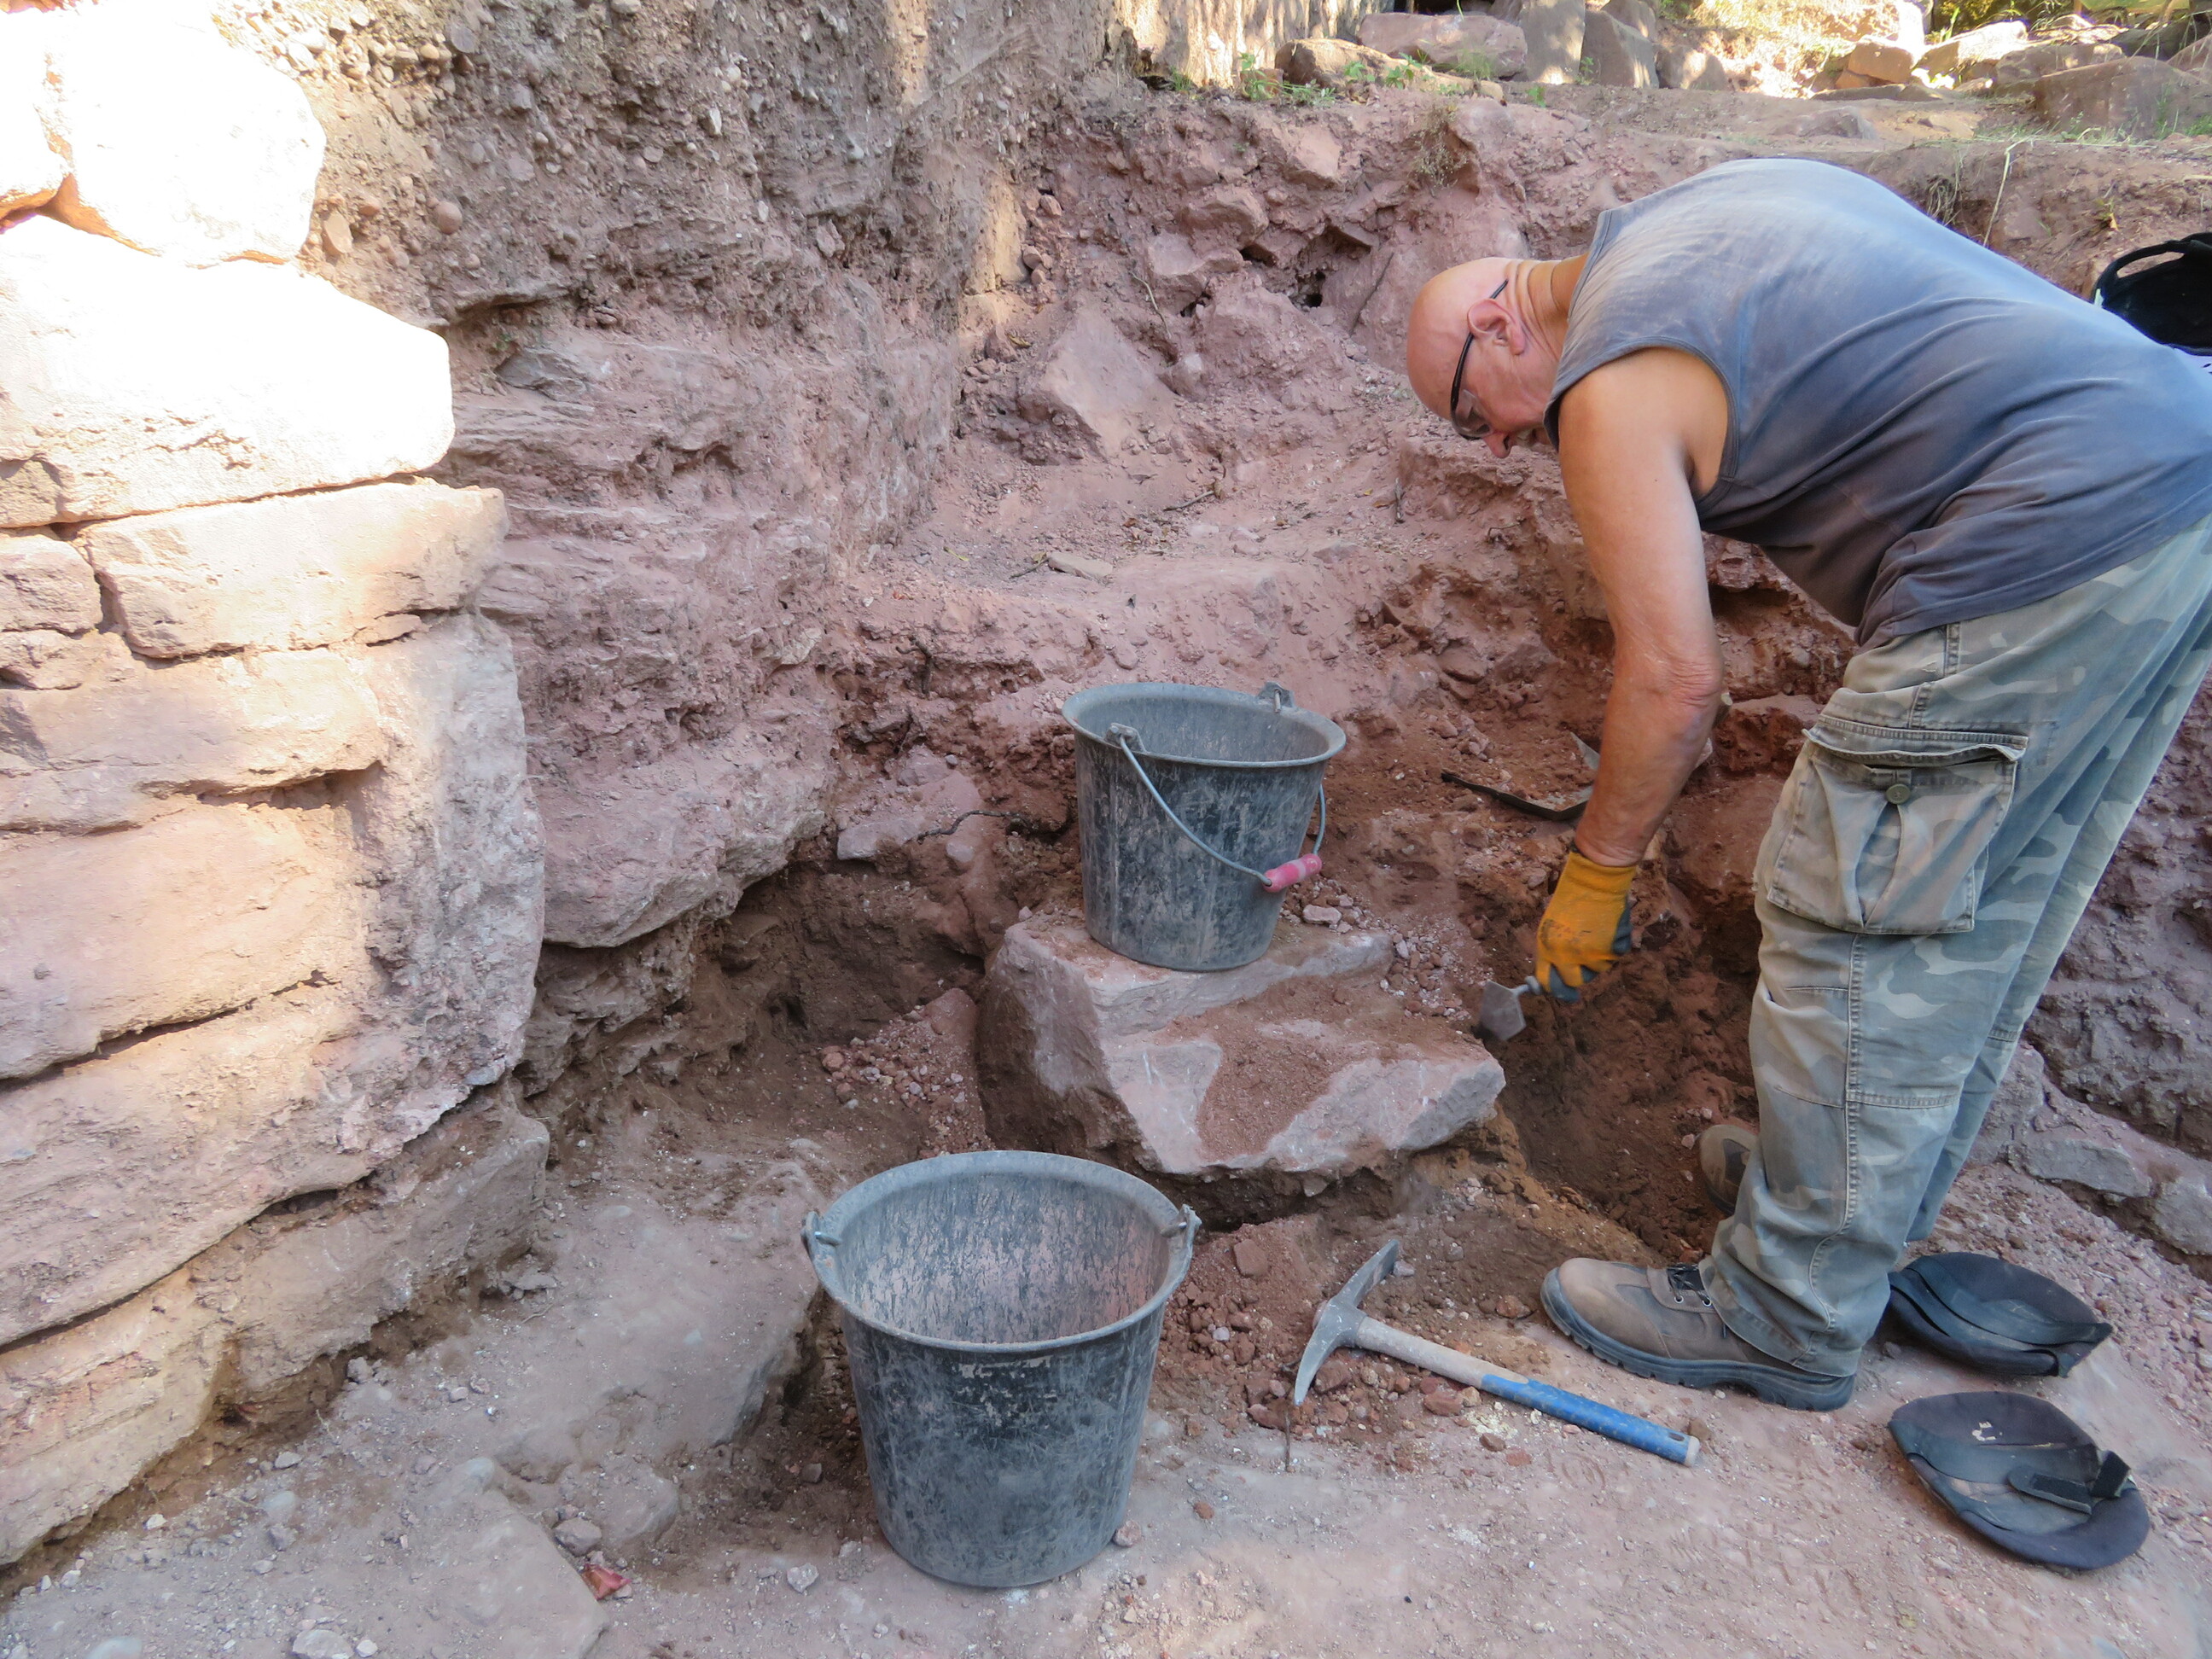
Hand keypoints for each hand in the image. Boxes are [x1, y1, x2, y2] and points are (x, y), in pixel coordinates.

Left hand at [1534, 848, 1635, 1000]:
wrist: (1594, 881)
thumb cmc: (1571, 900)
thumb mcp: (1551, 926)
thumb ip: (1552, 951)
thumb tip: (1554, 975)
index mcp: (1547, 948)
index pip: (1548, 982)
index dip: (1556, 990)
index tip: (1565, 995)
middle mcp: (1567, 956)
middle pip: (1575, 981)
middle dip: (1580, 973)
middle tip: (1585, 956)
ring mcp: (1590, 954)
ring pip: (1598, 969)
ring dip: (1598, 956)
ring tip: (1596, 930)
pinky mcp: (1611, 949)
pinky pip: (1615, 956)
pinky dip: (1614, 945)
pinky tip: (1608, 927)